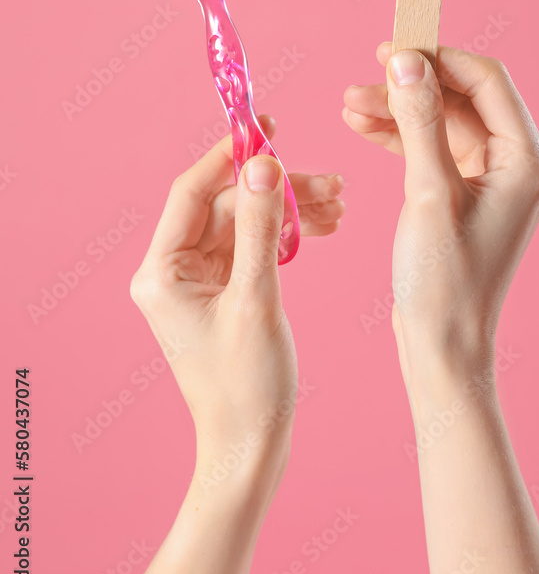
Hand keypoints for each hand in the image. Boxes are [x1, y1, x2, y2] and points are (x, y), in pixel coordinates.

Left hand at [130, 115, 344, 490]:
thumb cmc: (247, 386)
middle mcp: (174, 270)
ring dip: (291, 211)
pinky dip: (288, 235)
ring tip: (340, 208)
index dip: (230, 155)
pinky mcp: (223, 290)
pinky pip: (255, 246)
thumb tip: (264, 165)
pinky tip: (324, 227)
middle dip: (281, 192)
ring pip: (248, 223)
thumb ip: (263, 228)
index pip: (193, 191)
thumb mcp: (258, 298)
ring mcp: (199, 281)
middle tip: (333, 185)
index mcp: (162, 271)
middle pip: (230, 205)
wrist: (252, 447)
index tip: (267, 126)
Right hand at [343, 42, 538, 389]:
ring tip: (349, 105)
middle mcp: (518, 164)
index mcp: (527, 159)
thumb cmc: (444, 280)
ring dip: (399, 109)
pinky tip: (364, 127)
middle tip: (362, 78)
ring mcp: (493, 180)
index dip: (439, 58)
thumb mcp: (428, 192)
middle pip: (463, 98)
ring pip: (444, 121)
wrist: (442, 345)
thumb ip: (418, 120)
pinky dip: (401, 136)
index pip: (487, 81)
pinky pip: (435, 149)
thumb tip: (406, 60)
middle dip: (411, 86)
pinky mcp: (466, 194)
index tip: (391, 49)